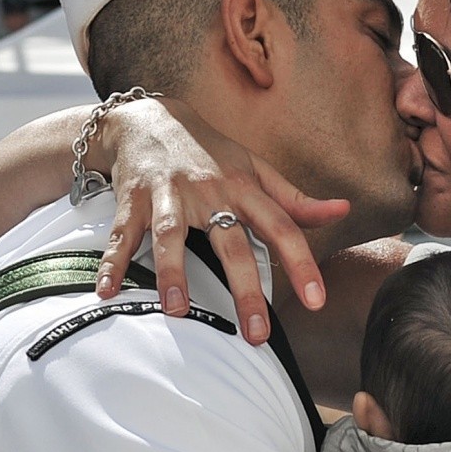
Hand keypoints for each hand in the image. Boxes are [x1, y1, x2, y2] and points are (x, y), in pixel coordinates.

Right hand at [94, 97, 350, 343]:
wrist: (147, 117)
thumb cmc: (208, 152)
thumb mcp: (254, 168)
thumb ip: (295, 199)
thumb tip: (342, 211)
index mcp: (243, 186)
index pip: (281, 227)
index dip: (301, 263)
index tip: (317, 300)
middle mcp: (208, 189)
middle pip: (230, 242)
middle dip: (245, 289)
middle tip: (257, 335)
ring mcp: (168, 193)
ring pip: (171, 235)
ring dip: (172, 273)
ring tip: (178, 310)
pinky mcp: (132, 198)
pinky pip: (122, 234)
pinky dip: (112, 262)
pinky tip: (108, 291)